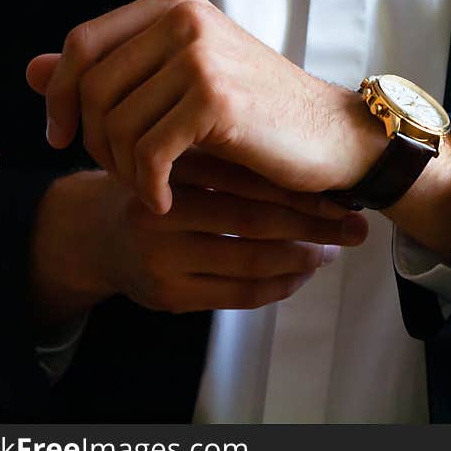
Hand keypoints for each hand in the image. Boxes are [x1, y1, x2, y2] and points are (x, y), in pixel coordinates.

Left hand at [27, 0, 387, 213]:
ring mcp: (199, 54)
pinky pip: (146, 152)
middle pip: (90, 87)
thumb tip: (28, 71)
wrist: (332, 137)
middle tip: (123, 175)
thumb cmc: (261, 116)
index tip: (60, 138)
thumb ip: (111, 72)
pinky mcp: (213, 98)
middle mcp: (183, 18)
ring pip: (113, 124)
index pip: (81, 44)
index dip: (59, 96)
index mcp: (174, 6)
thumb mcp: (180, 86)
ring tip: (150, 188)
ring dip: (121, 170)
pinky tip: (164, 202)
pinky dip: (147, 187)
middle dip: (92, 142)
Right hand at [30, 150, 368, 333]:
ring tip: (337, 248)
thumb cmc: (160, 189)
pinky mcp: (169, 297)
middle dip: (314, 224)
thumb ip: (228, 152)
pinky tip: (306, 273)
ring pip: (251, 261)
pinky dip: (281, 285)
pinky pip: (240, 295)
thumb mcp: (182, 159)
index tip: (341, 191)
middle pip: (254, 220)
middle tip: (356, 225)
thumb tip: (308, 156)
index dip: (298, 187)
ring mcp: (162, 259)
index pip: (247, 177)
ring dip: (304, 256)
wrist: (94, 236)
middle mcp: (161, 213)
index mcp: (169, 168)